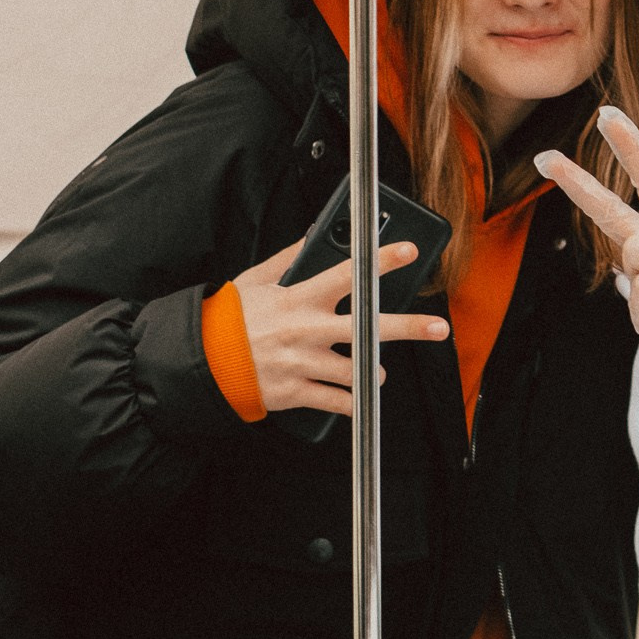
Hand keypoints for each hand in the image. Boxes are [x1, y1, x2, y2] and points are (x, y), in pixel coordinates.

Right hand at [229, 238, 447, 417]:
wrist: (199, 362)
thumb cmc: (227, 319)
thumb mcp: (256, 280)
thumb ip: (289, 257)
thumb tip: (314, 233)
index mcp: (298, 299)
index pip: (347, 275)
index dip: (379, 261)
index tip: (408, 251)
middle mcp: (306, 331)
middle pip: (367, 328)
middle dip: (408, 327)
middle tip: (438, 328)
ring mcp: (302, 364)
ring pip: (357, 371)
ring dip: (373, 373)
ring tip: (376, 373)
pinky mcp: (295, 393)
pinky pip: (337, 402)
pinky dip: (354, 404)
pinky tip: (361, 401)